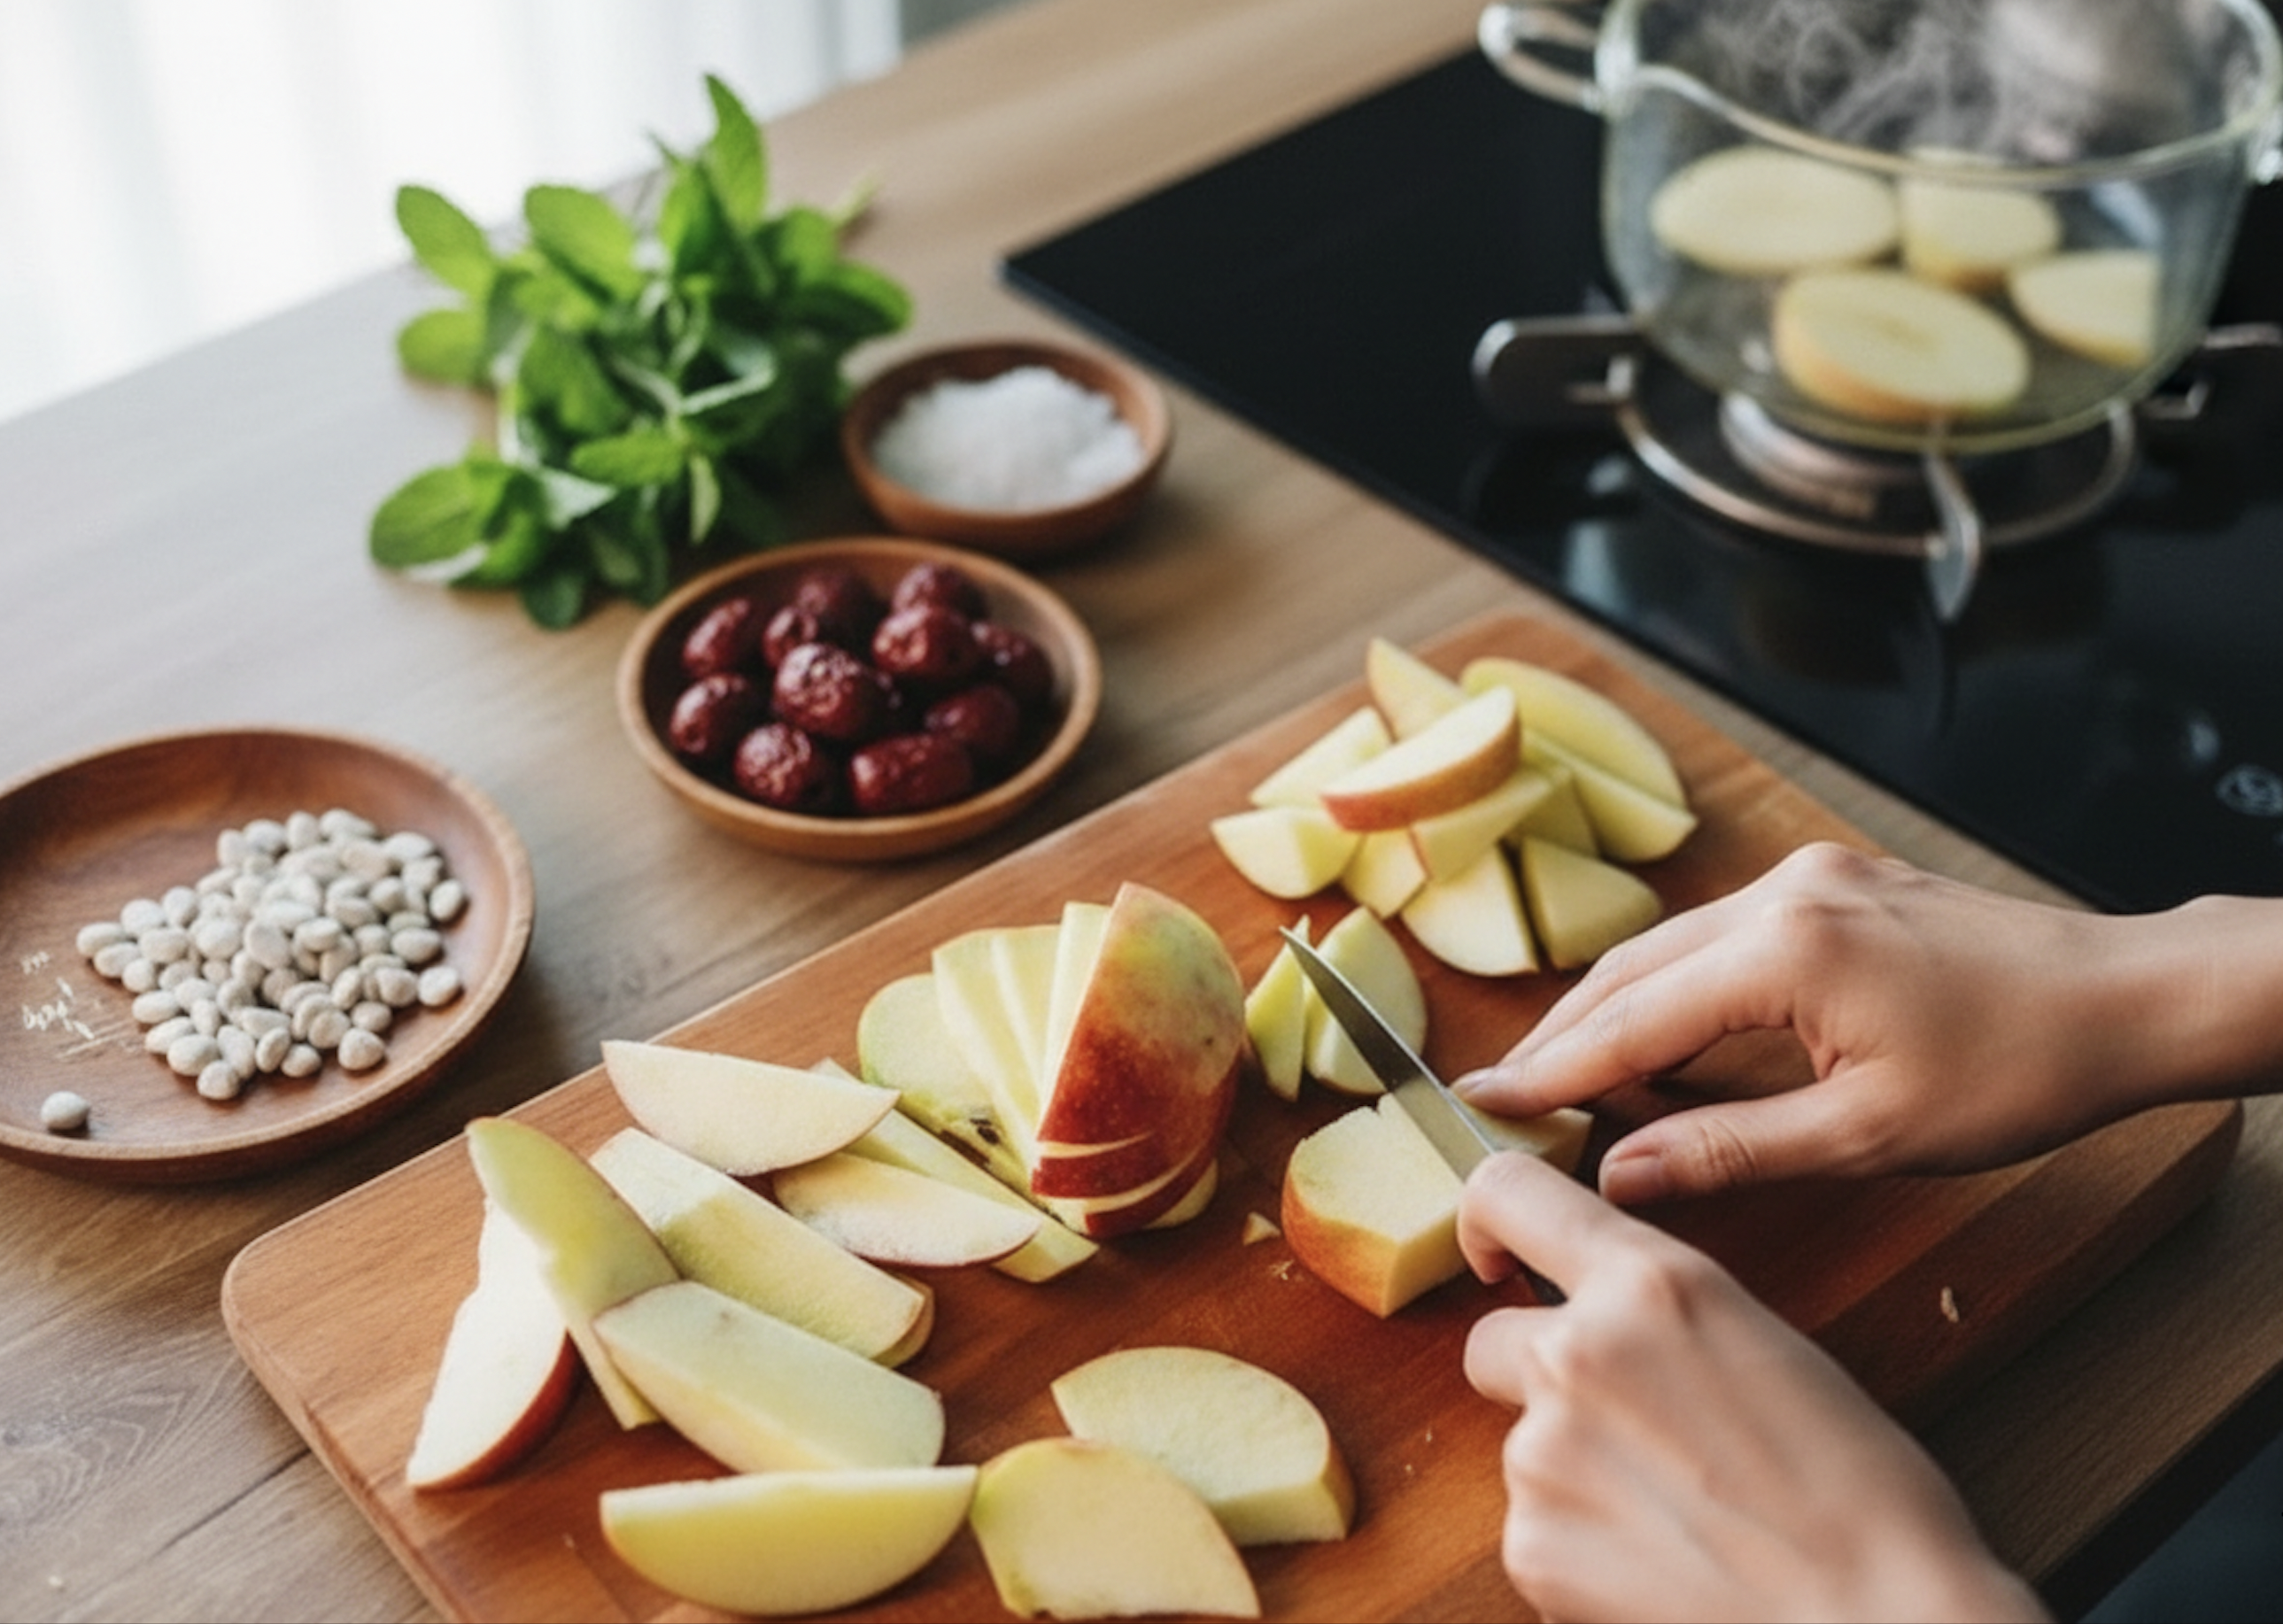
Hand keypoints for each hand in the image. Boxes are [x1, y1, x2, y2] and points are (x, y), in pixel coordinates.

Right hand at [1457, 842, 2272, 1204]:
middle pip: (1632, 970)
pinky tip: (1667, 1035)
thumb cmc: (2015, 1071)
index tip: (1481, 1104)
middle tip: (1507, 1097)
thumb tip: (1621, 1175)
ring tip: (1573, 1080)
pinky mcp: (1831, 882)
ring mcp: (1806, 879)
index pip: (1630, 1020)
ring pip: (1670, 946)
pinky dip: (1676, 985)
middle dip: (1565, 1036)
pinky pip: (1719, 933)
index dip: (1550, 1071)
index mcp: (1783, 953)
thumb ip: (1729, 1149)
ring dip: (1618, 1010)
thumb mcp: (1866, 1134)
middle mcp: (1780, 896)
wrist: (2122, 997)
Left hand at [1457, 1153, 2046, 1623]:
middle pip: (1493, 1338)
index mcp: (1646, 1284)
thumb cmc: (1859, 1491)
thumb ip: (1655, 1309)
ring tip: (1680, 1512)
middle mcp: (1576, 1352)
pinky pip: (1533, 1523)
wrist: (1881, 1619)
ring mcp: (1542, 1453)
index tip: (1497, 1253)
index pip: (1509, 1193)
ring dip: (1574, 1466)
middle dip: (1540, 1373)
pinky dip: (1579, 1541)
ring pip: (1523, 1440)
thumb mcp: (1758, 1339)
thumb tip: (1597, 1315)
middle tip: (1630, 1426)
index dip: (1489, 1221)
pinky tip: (1661, 1562)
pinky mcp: (1530, 1545)